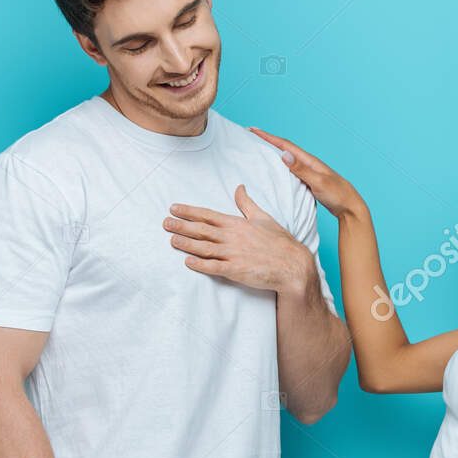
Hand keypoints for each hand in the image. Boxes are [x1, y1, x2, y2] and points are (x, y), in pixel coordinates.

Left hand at [165, 186, 312, 293]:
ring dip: (186, 244)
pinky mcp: (236, 270)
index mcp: (237, 223)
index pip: (208, 215)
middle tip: (165, 222)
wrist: (293, 265)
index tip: (174, 207)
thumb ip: (246, 203)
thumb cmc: (280, 242)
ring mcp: (234, 254)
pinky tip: (187, 262)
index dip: (189, 211)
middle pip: (202, 230)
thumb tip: (239, 187)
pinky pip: (214, 267)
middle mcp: (233, 237)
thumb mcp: (263, 217)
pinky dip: (200, 265)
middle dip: (182, 226)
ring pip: (204, 248)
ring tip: (171, 240)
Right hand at [247, 126, 363, 218]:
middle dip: (268, 141)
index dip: (268, 137)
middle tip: (250, 136)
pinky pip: (290, 170)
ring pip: (287, 159)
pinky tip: (275, 170)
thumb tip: (284, 154)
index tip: (252, 130)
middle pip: (284, 149)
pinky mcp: (309, 181)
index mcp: (309, 161)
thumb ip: (301, 169)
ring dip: (273, 153)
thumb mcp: (318, 182)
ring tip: (258, 149)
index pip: (285, 145)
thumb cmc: (337, 194)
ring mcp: (308, 172)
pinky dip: (280, 166)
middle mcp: (308, 163)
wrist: (350, 208)